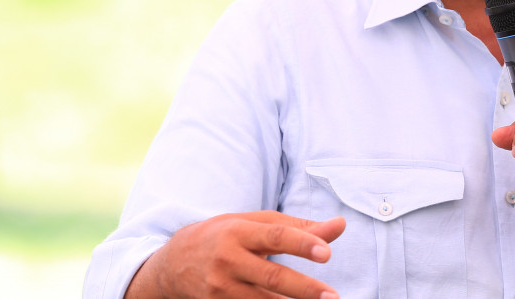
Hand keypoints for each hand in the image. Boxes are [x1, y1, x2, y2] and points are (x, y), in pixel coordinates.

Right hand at [126, 211, 346, 298]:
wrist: (175, 262)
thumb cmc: (226, 235)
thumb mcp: (255, 223)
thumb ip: (298, 227)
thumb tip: (340, 225)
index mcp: (238, 231)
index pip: (275, 236)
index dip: (301, 243)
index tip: (327, 252)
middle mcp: (228, 260)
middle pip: (271, 276)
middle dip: (304, 288)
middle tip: (332, 296)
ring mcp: (220, 288)